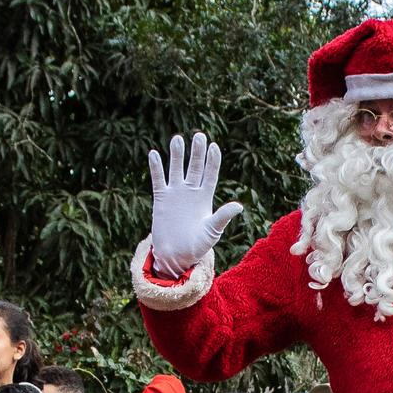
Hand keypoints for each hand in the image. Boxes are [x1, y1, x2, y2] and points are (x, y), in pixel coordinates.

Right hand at [147, 133, 244, 277]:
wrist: (175, 256)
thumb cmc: (197, 246)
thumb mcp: (212, 232)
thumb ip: (223, 217)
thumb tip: (238, 206)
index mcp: (205, 198)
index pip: (210, 174)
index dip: (212, 161)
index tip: (214, 147)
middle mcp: (191, 192)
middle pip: (195, 167)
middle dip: (197, 152)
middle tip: (198, 136)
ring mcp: (176, 194)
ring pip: (177, 169)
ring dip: (177, 155)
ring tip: (177, 139)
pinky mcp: (161, 199)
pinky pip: (158, 179)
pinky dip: (156, 167)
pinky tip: (154, 154)